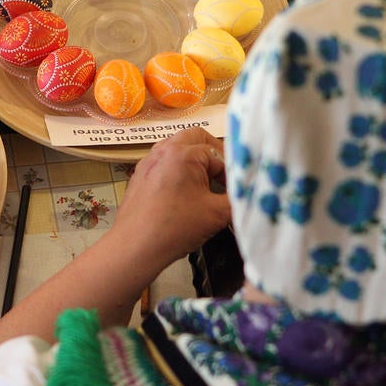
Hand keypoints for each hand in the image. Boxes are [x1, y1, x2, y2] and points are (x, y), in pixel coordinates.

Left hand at [107, 127, 231, 270]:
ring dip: (195, 159)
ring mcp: (149, 161)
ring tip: (205, 183)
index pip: (219, 154)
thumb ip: (238, 199)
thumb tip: (250, 193)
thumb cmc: (174, 228)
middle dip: (214, 154)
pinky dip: (178, 169)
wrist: (135, 247)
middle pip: (197, 138)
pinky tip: (184, 191)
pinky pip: (164, 162)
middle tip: (224, 177)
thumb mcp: (217, 214)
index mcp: (183, 153)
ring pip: (178, 147)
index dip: (232, 173)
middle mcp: (163, 150)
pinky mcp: (140, 175)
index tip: (236, 190)